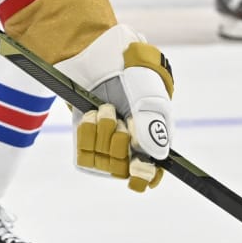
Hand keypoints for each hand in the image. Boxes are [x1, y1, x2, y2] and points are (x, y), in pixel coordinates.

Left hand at [59, 30, 174, 191]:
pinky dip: (87, 134)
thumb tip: (156, 158)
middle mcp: (130, 152)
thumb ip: (154, 130)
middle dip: (119, 142)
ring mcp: (107, 151)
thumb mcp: (149, 102)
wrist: (102, 66)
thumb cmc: (133, 81)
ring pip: (104, 162)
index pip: (152, 175)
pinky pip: (85, 155)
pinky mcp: (87, 147)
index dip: (145, 176)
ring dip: (102, 133)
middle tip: (119, 118)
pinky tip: (91, 117)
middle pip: (124, 169)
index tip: (138, 167)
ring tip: (105, 110)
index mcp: (153, 144)